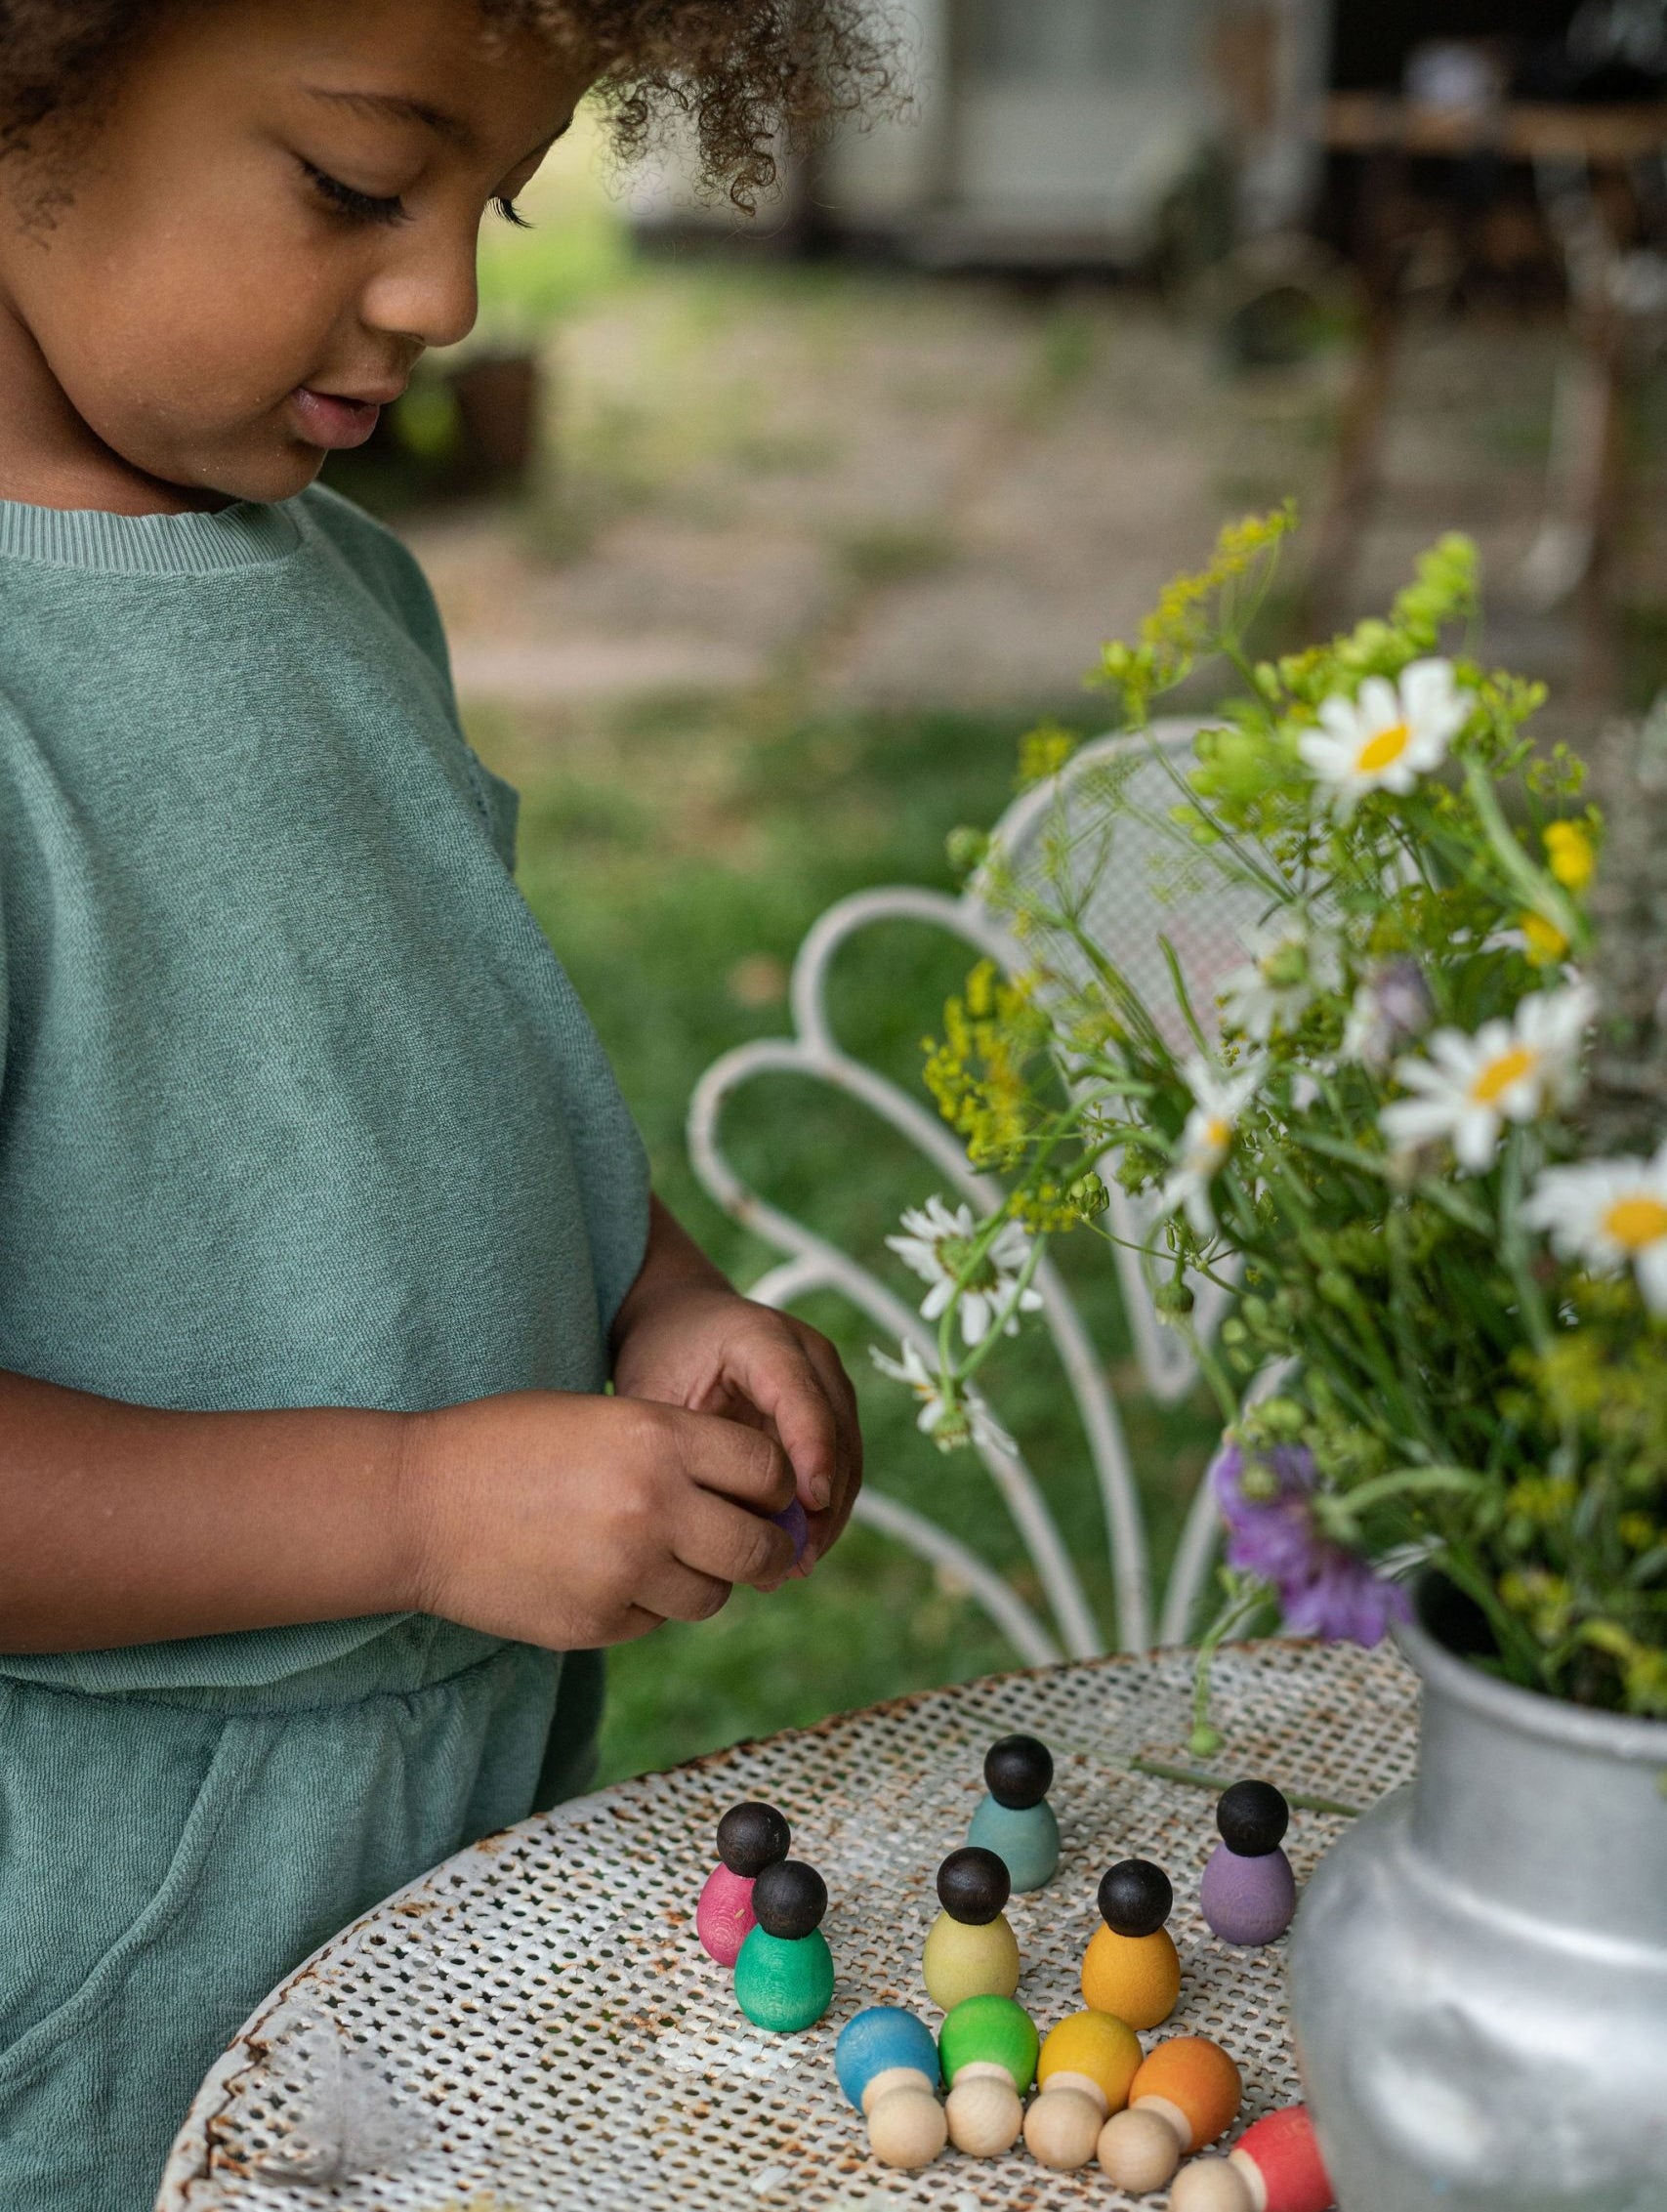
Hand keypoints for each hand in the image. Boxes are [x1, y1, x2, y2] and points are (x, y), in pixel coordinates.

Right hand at [402, 1389, 799, 1648]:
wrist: (418, 1504)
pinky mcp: (598, 1625)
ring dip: (701, 1580)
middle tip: (747, 1543)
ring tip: (656, 1554)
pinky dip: (644, 1605)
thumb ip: (682, 1450)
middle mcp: (655, 1506)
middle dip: (763, 1548)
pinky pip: (656, 1622)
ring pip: (713, 1597)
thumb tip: (764, 1496)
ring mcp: (626, 1573)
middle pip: (761, 1548)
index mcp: (660, 1438)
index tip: (764, 1493)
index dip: (775, 1485)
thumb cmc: (510, 1445)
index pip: (770, 1470)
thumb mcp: (606, 1417)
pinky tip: (600, 1574)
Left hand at [611, 1202, 862, 1572]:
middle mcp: (808, 1352)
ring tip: (795, 1565)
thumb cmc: (662, 1359)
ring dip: (829, 1513)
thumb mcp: (657, 1396)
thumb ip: (689, 1451)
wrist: (680, 1323)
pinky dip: (824, 1508)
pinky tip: (797, 1549)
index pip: (800, 1394)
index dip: (812, 1449)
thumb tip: (723, 1526)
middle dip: (825, 1499)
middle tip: (796, 1558)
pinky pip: (841, 1464)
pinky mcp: (832, 1408)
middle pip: (837, 1430)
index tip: (810, 1504)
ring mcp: (827, 1379)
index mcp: (761, 1336)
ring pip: (848, 1453)